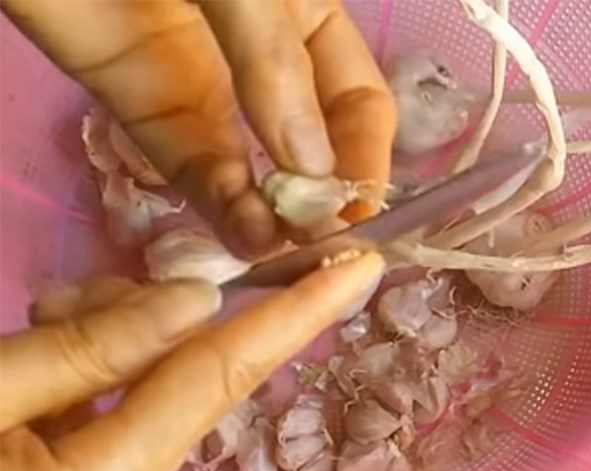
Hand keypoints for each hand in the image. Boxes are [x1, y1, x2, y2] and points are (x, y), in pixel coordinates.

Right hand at [0, 253, 383, 470]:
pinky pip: (121, 432)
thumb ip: (89, 344)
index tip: (359, 270)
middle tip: (79, 291)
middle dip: (156, 324)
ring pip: (151, 409)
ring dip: (115, 350)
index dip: (294, 316)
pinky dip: (100, 385)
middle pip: (184, 394)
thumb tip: (198, 301)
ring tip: (46, 321)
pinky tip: (53, 362)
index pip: (216, 382)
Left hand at [3, 0, 395, 255]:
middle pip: (312, 146)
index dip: (366, 155)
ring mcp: (206, 87)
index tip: (361, 209)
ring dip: (273, 215)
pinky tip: (246, 237)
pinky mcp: (147, 110)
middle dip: (320, 196)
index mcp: (307, 14)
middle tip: (319, 242)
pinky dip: (222, 209)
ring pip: (254, 169)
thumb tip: (313, 169)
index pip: (356, 100)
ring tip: (282, 249)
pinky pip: (192, 168)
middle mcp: (265, 60)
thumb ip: (274, 62)